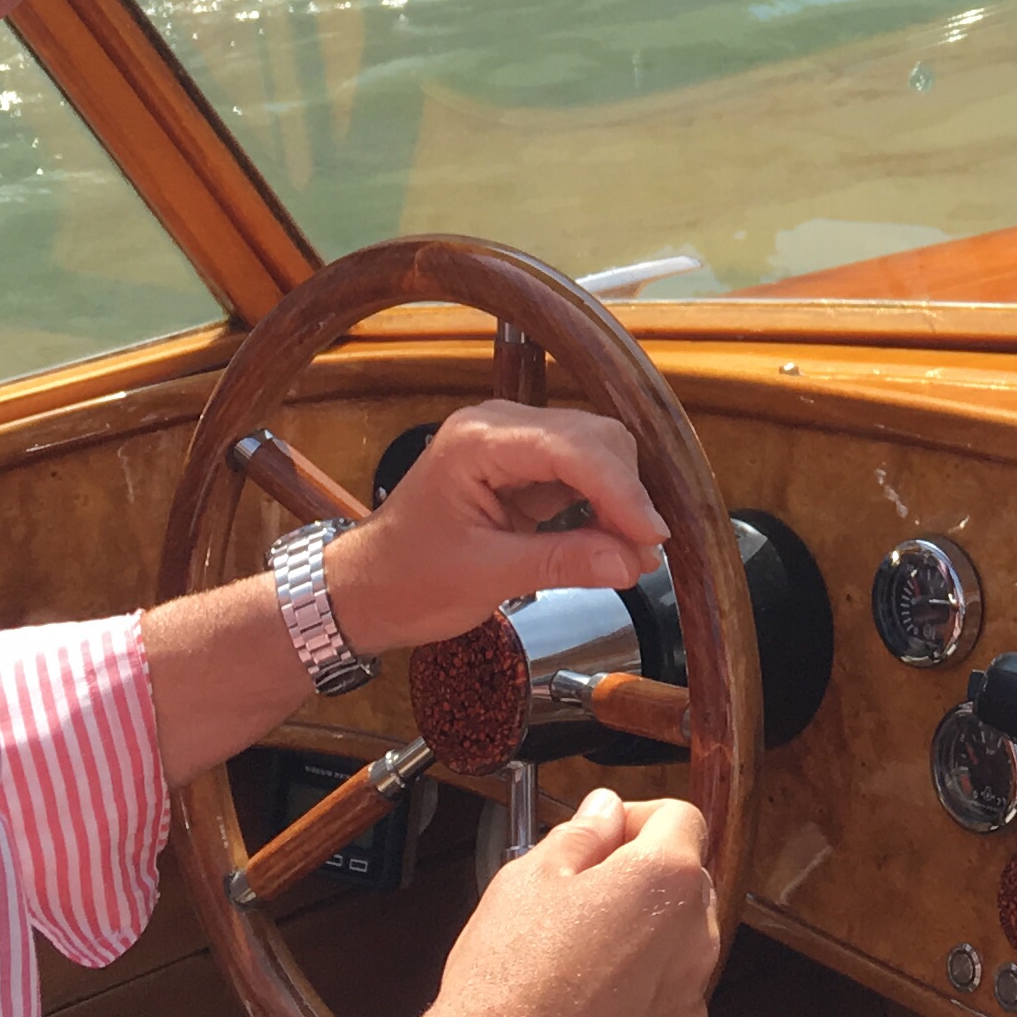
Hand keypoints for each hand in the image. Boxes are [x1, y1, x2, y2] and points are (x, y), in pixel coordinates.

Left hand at [329, 401, 667, 652]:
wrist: (365, 589)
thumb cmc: (405, 580)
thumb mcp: (484, 577)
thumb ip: (561, 563)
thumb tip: (630, 562)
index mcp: (477, 441)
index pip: (570, 447)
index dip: (620, 489)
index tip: (652, 535)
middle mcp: (499, 427)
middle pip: (593, 438)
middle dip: (626, 493)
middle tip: (646, 553)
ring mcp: (512, 443)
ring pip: (595, 452)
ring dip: (620, 500)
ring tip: (632, 554)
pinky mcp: (523, 465)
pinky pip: (580, 473)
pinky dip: (604, 506)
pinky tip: (614, 541)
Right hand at [352, 791, 719, 1016]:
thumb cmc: (505, 990)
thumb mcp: (527, 881)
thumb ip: (581, 834)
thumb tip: (604, 813)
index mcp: (664, 881)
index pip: (681, 819)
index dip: (638, 820)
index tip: (609, 836)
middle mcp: (694, 942)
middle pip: (684, 888)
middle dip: (641, 886)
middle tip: (580, 903)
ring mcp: (689, 1008)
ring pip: (676, 955)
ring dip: (641, 951)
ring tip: (574, 970)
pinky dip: (636, 1012)